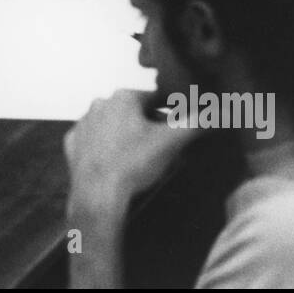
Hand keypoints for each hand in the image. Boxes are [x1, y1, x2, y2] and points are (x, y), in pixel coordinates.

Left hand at [65, 90, 200, 223]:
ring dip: (128, 135)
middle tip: (164, 147)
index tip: (181, 127)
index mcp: (124, 97)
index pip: (157, 99)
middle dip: (150, 124)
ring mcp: (83, 124)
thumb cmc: (134, 163)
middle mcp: (100, 104)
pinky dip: (107, 148)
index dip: (173, 113)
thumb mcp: (172, 141)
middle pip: (134, 111)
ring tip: (142, 158)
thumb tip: (220, 110)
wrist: (97, 194)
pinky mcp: (73, 144)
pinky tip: (118, 162)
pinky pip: (96, 141)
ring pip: (114, 125)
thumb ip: (197, 122)